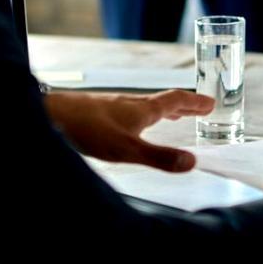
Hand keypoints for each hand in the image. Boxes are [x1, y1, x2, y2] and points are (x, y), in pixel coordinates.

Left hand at [44, 89, 212, 171]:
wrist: (52, 114)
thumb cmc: (88, 128)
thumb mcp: (128, 149)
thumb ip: (160, 157)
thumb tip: (192, 162)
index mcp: (142, 109)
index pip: (175, 101)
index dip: (194, 103)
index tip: (210, 103)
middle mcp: (131, 103)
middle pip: (163, 101)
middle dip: (183, 106)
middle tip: (200, 108)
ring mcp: (115, 106)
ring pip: (146, 106)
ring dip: (164, 110)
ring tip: (173, 117)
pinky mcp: (101, 112)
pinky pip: (132, 111)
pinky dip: (145, 115)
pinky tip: (133, 125)